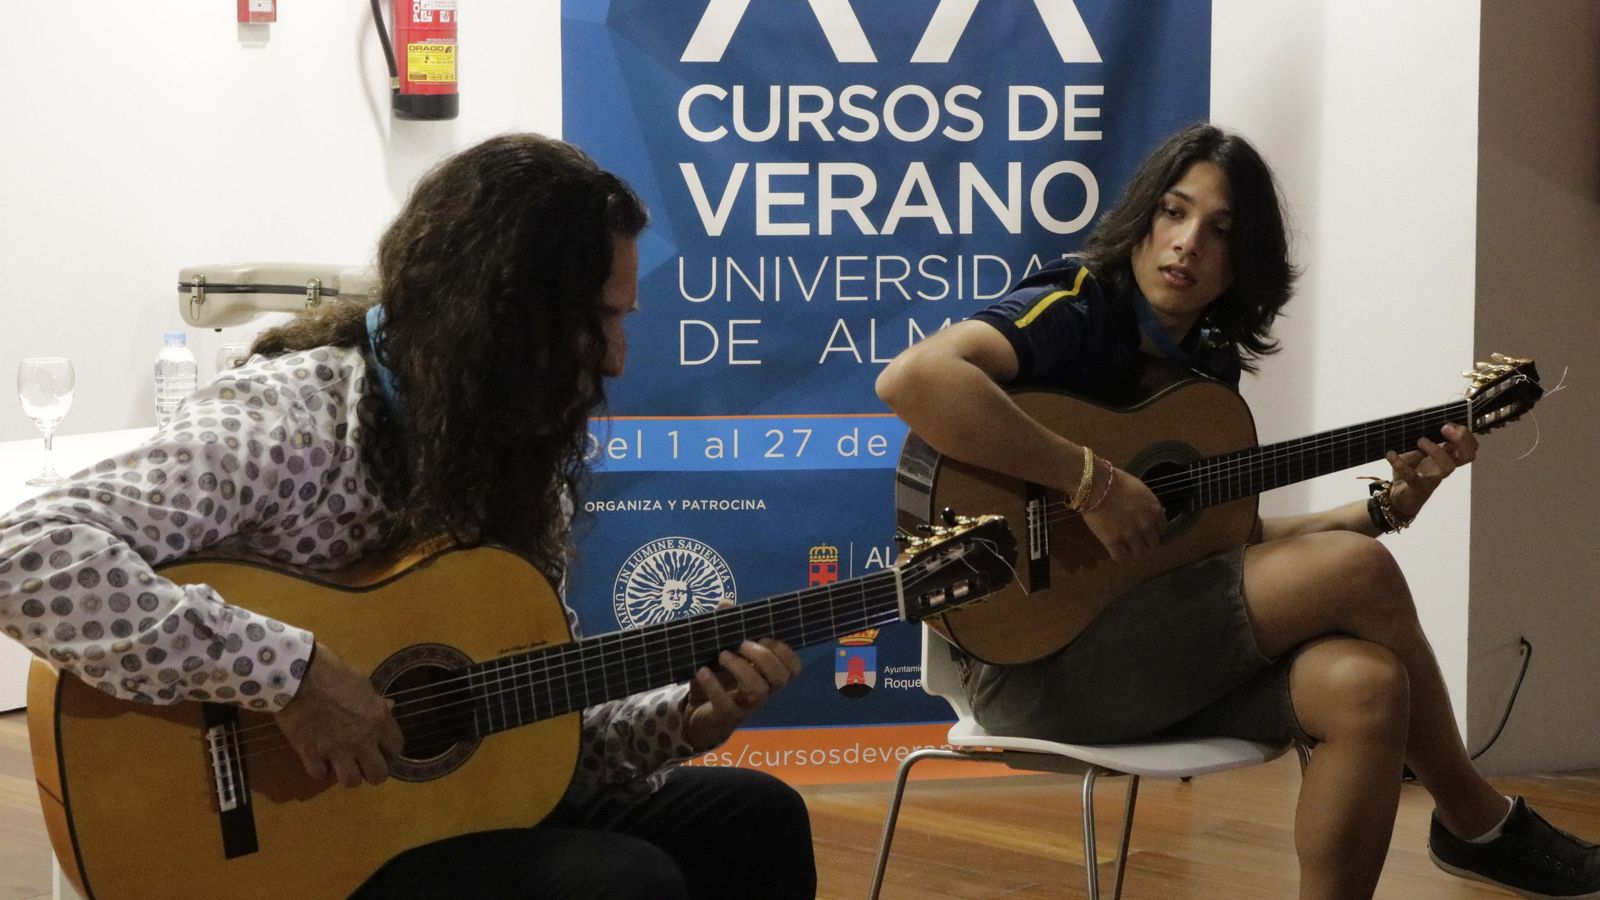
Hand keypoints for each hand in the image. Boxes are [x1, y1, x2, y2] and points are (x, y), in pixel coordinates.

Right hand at [275, 642, 403, 786]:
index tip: (383, 749)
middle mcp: (362, 740)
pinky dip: (320, 770)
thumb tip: (387, 708)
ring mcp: (336, 750)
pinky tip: (319, 760)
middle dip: (373, 771)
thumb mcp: (363, 683)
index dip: (391, 751)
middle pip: (378, 775)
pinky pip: (320, 775)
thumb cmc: (333, 672)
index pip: (397, 748)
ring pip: (351, 782)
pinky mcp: (311, 754)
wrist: (298, 675)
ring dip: (348, 774)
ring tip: (342, 765)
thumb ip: (375, 703)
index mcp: (378, 720)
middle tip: (364, 763)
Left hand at [685, 639, 801, 750]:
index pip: (793, 669)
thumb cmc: (718, 682)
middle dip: (764, 656)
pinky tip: (703, 671)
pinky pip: (726, 704)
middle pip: (780, 678)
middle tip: (741, 645)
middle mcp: (762, 692)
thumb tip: (725, 605)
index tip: (763, 638)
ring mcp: (746, 706)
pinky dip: (714, 686)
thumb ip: (729, 634)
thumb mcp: (724, 656)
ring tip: (722, 655)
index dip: (784, 652)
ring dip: (742, 668)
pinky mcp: (725, 716)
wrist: (698, 716)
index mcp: (767, 677)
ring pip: (758, 690)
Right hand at [1081, 467, 1166, 560]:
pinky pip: (1121, 557)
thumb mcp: (1140, 489)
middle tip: (1136, 540)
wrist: (1097, 485)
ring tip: (1126, 547)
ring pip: (1139, 553)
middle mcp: (1146, 526)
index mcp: (1155, 511)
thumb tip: (1157, 513)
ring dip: (1134, 551)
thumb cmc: (1116, 481)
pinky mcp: (1114, 542)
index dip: (1153, 530)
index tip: (1146, 530)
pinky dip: (1120, 556)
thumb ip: (1149, 504)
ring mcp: (1130, 535)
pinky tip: (1116, 551)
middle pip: (1153, 544)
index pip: (1162, 529)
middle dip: (1145, 542)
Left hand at [1386, 422, 1477, 520]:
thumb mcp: (1412, 449)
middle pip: (1468, 455)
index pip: (1469, 445)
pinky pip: (1413, 477)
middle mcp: (1444, 467)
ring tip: (1420, 440)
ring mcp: (1433, 479)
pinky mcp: (1418, 488)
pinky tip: (1391, 453)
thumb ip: (1417, 432)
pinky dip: (1401, 464)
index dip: (1465, 433)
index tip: (1449, 422)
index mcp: (1447, 457)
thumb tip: (1420, 410)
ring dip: (1436, 451)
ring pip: (1448, 467)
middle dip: (1461, 439)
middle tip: (1444, 428)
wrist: (1397, 499)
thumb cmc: (1410, 472)